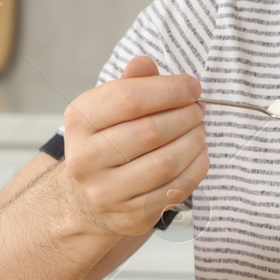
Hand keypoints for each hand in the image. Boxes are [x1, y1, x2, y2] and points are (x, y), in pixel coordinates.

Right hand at [60, 55, 208, 236]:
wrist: (87, 198)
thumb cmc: (107, 141)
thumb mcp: (108, 107)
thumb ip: (130, 83)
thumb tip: (145, 63)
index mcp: (79, 121)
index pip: (128, 98)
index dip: (169, 89)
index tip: (192, 87)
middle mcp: (86, 159)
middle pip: (151, 131)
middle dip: (186, 115)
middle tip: (199, 108)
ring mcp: (107, 192)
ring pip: (166, 162)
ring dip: (194, 140)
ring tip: (199, 129)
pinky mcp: (131, 215)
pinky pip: (175, 188)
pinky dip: (196, 166)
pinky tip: (199, 152)